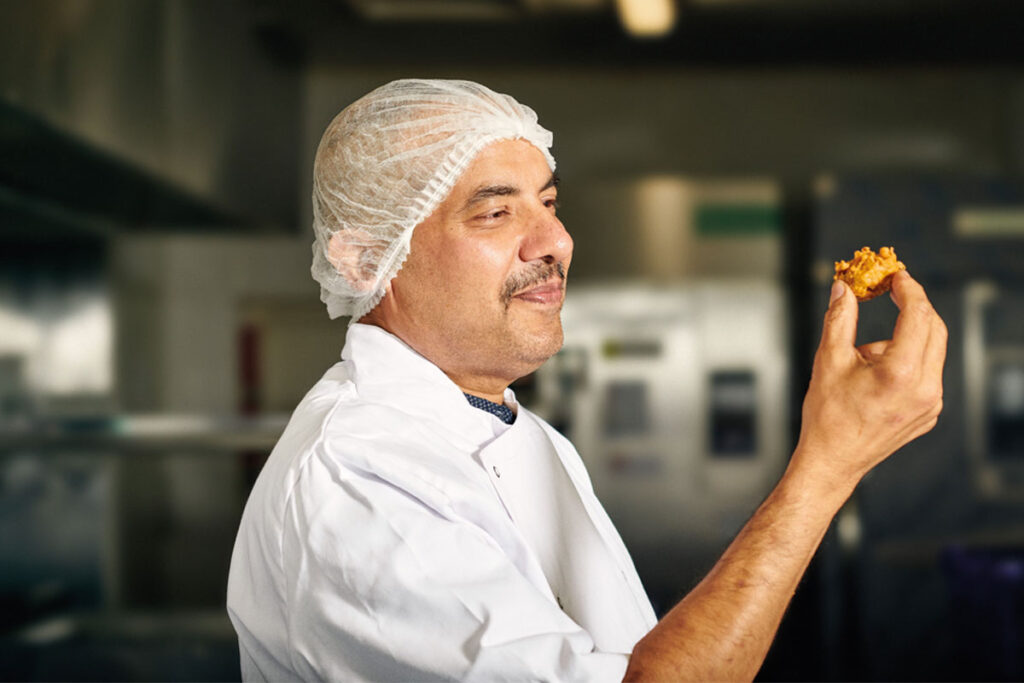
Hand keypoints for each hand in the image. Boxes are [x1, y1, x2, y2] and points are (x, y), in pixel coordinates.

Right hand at [793, 271, 946, 490]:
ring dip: (903, 340)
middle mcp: (925, 389)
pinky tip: (875, 378)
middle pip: (934, 328)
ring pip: (930, 350)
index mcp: (900, 373)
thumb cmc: (827, 415)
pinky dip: (906, 362)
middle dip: (912, 307)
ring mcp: (932, 403)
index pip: (917, 315)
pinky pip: (927, 373)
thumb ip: (839, 318)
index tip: (896, 276)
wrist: (833, 460)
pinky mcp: (930, 412)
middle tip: (891, 292)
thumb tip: (843, 288)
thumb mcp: (828, 360)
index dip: (908, 290)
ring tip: (864, 361)